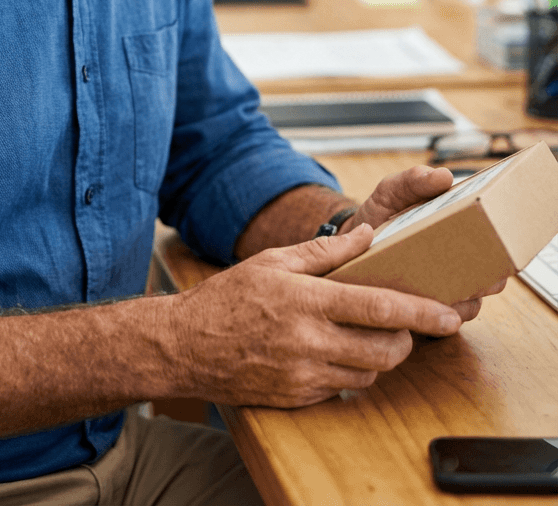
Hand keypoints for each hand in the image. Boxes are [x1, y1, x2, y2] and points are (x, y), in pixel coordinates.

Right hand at [171, 224, 466, 408]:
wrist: (185, 346)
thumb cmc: (227, 298)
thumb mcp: (272, 261)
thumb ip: (324, 252)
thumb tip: (368, 236)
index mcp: (304, 300)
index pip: (377, 308)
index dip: (420, 313)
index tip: (448, 314)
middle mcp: (307, 342)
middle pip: (384, 350)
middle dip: (406, 339)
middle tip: (405, 324)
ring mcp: (303, 375)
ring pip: (368, 374)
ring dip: (379, 357)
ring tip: (365, 335)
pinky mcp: (297, 398)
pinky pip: (342, 390)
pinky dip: (349, 372)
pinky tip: (335, 352)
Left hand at [340, 165, 507, 321]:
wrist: (348, 243)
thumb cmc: (379, 215)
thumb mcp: (392, 191)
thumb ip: (413, 180)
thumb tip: (444, 176)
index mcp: (459, 235)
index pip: (495, 246)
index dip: (500, 247)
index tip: (489, 241)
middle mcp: (460, 267)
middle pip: (492, 279)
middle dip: (485, 276)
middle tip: (468, 267)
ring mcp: (445, 292)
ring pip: (471, 304)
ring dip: (461, 298)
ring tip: (439, 285)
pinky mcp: (425, 313)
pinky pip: (442, 322)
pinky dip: (436, 315)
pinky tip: (421, 302)